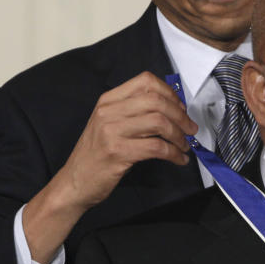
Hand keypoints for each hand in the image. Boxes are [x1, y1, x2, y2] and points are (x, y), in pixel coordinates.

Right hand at [23, 72, 198, 263]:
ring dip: (179, 135)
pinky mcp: (118, 152)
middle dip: (180, 115)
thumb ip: (134, 111)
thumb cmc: (97, 153)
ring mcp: (112, 131)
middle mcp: (108, 111)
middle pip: (156, 101)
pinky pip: (157, 148)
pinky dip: (174, 154)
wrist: (74, 182)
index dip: (169, 93)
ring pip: (159, 122)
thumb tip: (173, 108)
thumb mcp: (110, 124)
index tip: (180, 108)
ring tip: (184, 146)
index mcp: (108, 100)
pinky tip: (178, 159)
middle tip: (190, 129)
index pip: (145, 81)